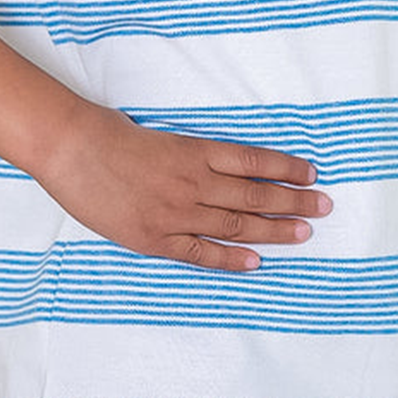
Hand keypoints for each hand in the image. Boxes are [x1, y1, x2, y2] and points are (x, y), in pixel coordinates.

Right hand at [36, 102, 332, 272]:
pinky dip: (230, 259)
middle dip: (294, 201)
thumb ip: (193, 156)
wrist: (72, 148)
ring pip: (236, 224)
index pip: (255, 161)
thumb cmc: (111, 135)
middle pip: (254, 195)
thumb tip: (223, 169)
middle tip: (325, 205)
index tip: (311, 174)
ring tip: (304, 232)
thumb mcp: (162, 137)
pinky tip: (256, 262)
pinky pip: (201, 252)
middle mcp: (193, 182)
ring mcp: (176, 212)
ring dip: (274, 230)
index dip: (286, 168)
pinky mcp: (155, 237)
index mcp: (196, 151)